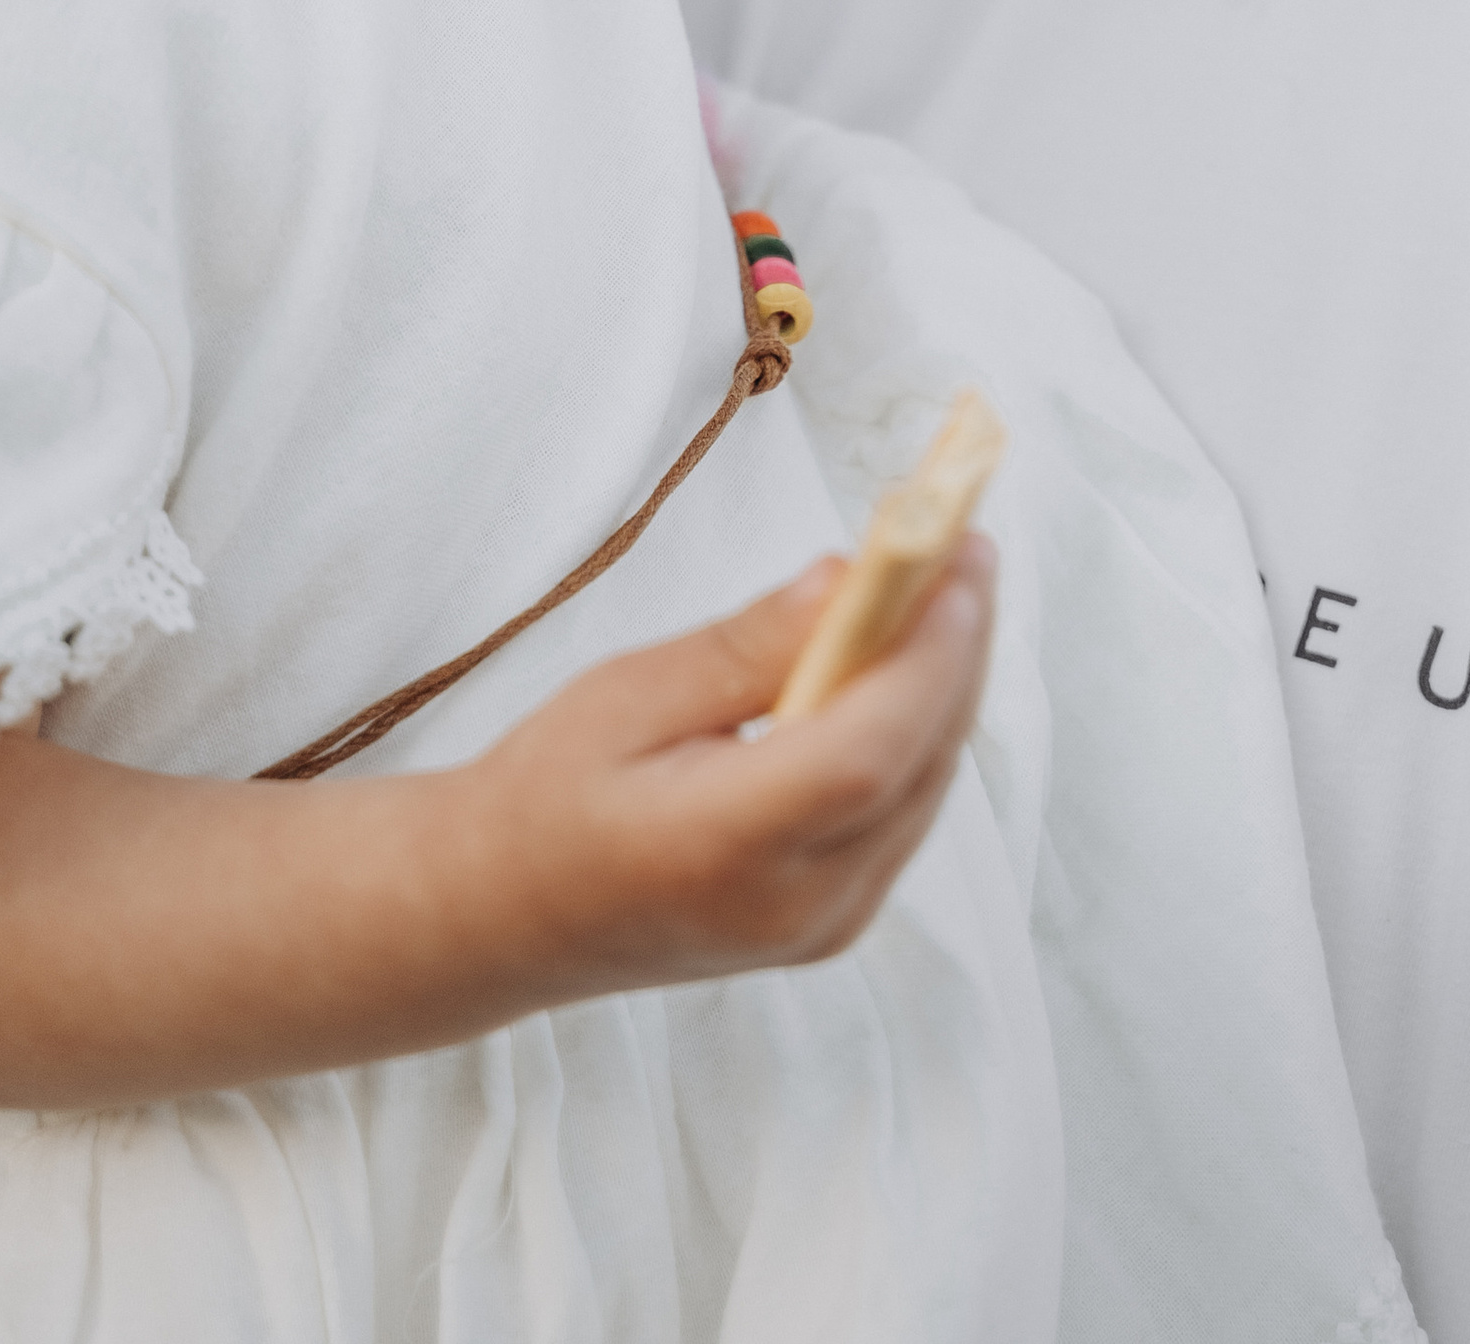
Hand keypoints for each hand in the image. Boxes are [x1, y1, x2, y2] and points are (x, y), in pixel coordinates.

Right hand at [468, 537, 996, 1001]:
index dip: (926, 653)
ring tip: (945, 583)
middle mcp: (796, 907)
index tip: (955, 557)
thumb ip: (745, 649)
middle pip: (918, 766)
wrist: (506, 916)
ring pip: (925, 790)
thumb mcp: (625, 696)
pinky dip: (917, 731)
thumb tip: (847, 582)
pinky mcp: (832, 924)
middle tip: (964, 542)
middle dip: (956, 647)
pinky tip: (904, 663)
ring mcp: (823, 928)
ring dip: (945, 684)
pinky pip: (904, 814)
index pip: (865, 751)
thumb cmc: (544, 796)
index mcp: (726, 849)